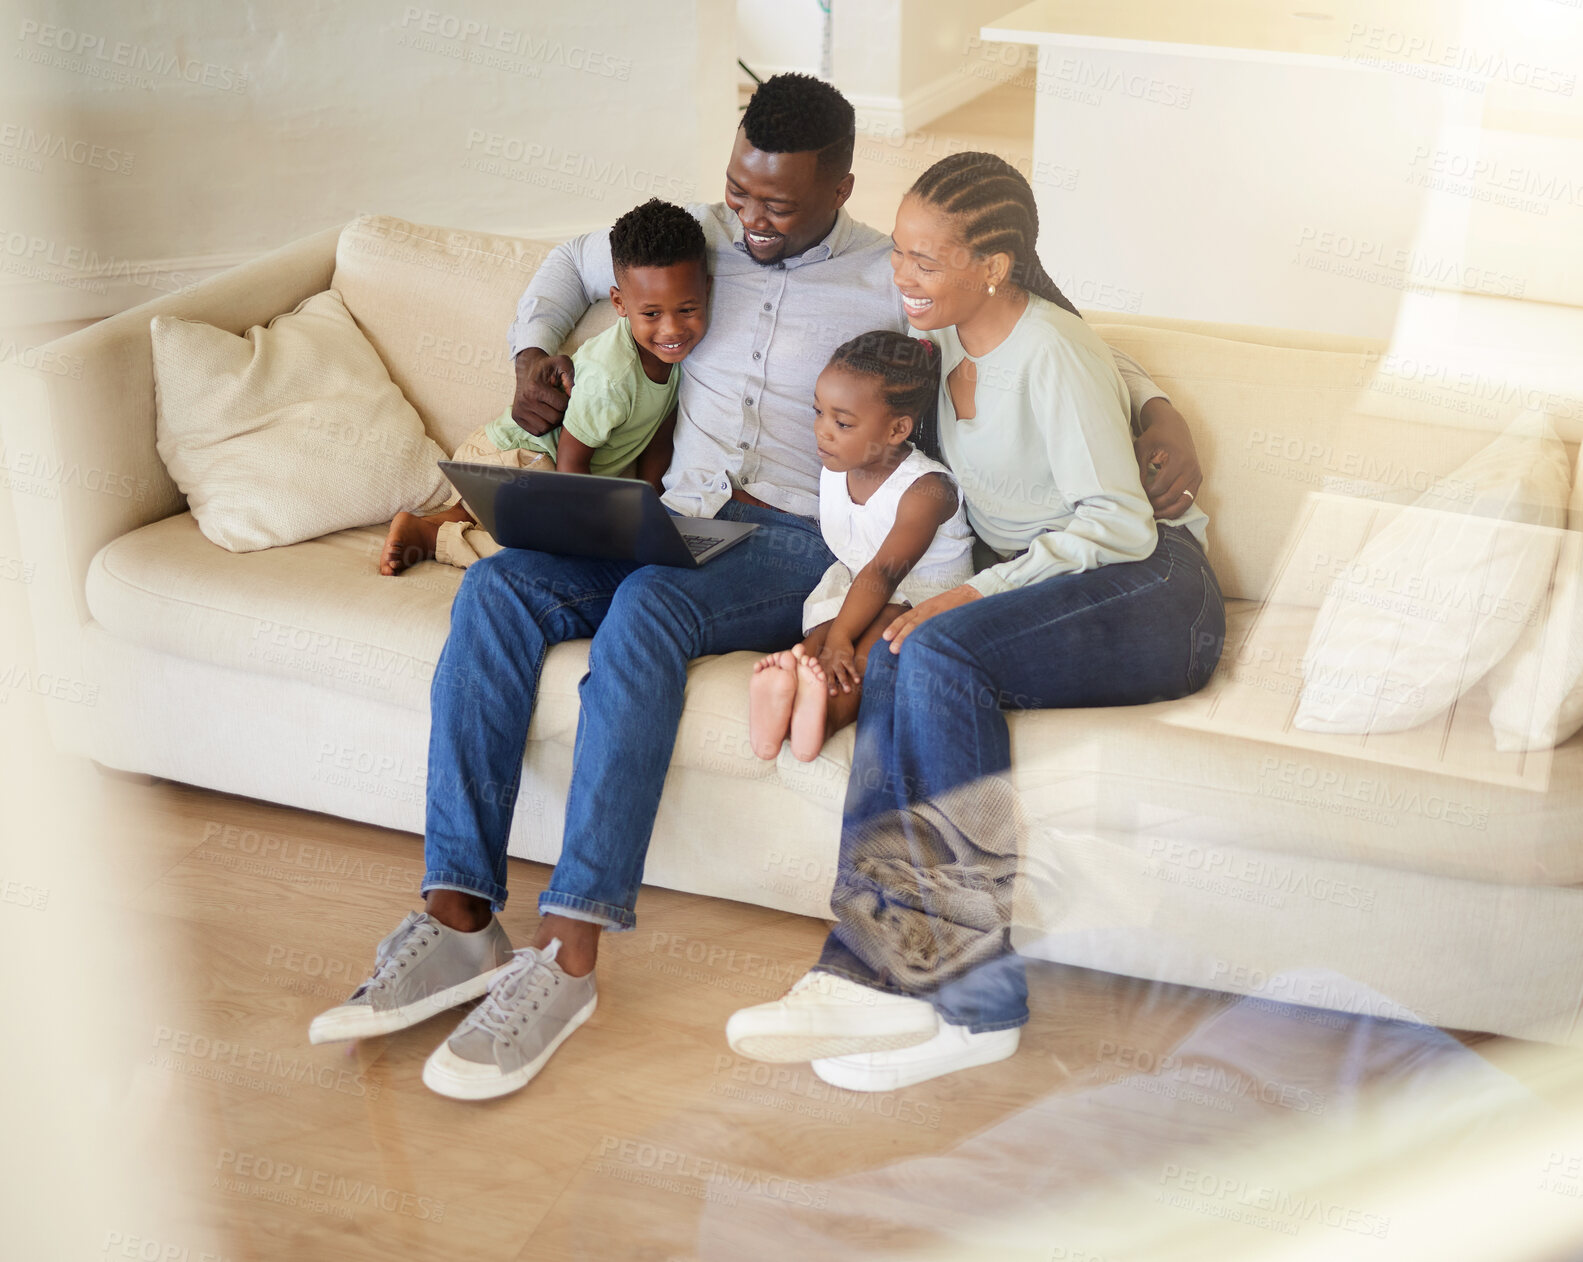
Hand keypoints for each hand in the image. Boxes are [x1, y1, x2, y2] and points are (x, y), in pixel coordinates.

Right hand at [512, 348, 574, 435]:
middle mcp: (525, 400)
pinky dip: (544, 426)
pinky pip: (537, 432)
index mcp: (535, 387)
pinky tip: (545, 415)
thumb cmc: (548, 367)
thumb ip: (571, 377)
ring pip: (546, 428)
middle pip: (555, 419)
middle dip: (562, 413)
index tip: (564, 395)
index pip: (562, 406)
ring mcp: (519, 410)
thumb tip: (573, 396)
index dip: (568, 401)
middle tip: (560, 404)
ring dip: (553, 421)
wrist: (527, 368)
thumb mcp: (562, 363)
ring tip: (553, 409)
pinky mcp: (517, 418)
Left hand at [817, 636, 858, 694]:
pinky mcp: (845, 657)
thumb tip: (822, 688)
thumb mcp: (823, 661)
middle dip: (831, 686)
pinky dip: (854, 674)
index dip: (821, 685)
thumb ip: (823, 673)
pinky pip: (850, 667)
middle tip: (834, 694)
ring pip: (840, 673)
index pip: (821, 678)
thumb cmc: (830, 653)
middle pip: (829, 676)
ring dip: (844, 682)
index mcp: (822, 667)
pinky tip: (857, 681)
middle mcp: (828, 664)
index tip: (822, 694)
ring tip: (847, 691)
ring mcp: (837, 661)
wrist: (837, 637)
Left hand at [882, 585, 980, 652]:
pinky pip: (940, 628)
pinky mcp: (950, 618)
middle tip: (892, 649)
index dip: (895, 627)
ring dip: (911, 638)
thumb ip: (923, 620)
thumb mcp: (933, 609)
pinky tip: (927, 646)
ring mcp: (940, 614)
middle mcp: (929, 610)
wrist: (971, 593)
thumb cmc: (951, 604)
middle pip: (911, 623)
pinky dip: (932, 637)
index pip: (906, 618)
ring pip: (923, 626)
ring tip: (903, 649)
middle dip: (901, 636)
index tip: (885, 637)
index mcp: (923, 608)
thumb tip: (913, 636)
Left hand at [1135, 399, 1202, 519]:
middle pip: (1172, 496)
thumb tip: (1137, 490)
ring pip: (1184, 503)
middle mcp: (1191, 468)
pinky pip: (1189, 500)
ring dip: (1168, 512)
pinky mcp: (1198, 479)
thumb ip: (1140, 468)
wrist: (1173, 426)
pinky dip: (1177, 509)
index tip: (1137, 494)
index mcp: (1178, 459)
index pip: (1161, 486)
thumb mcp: (1142, 447)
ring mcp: (1196, 475)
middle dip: (1156, 505)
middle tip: (1142, 508)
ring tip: (1152, 515)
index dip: (1147, 493)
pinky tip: (1163, 512)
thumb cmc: (1155, 436)